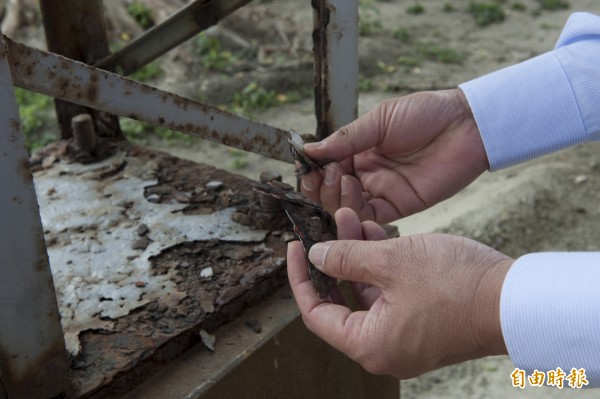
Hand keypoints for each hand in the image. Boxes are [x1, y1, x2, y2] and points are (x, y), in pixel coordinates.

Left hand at [287, 208, 511, 378]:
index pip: (315, 313)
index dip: (300, 277)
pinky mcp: (424, 322)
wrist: (517, 300)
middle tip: (326, 226)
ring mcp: (405, 336)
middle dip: (333, 258)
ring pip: (368, 292)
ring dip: (359, 256)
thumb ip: (347, 258)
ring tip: (353, 217)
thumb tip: (316, 256)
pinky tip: (377, 233)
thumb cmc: (455, 286)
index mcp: (368, 344)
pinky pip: (391, 294)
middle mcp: (383, 347)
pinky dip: (381, 266)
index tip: (295, 247)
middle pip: (341, 301)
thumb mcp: (392, 262)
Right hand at [301, 89, 487, 223]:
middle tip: (328, 172)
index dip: (314, 170)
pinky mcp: (398, 206)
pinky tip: (352, 192)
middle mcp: (366, 174)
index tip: (307, 166)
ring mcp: (381, 191)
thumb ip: (346, 140)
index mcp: (359, 151)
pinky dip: (354, 211)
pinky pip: (369, 216)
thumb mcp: (379, 120)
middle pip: (332, 191)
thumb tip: (308, 150)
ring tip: (341, 178)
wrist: (467, 125)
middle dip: (322, 185)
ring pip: (346, 206)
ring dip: (335, 196)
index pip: (326, 167)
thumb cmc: (426, 113)